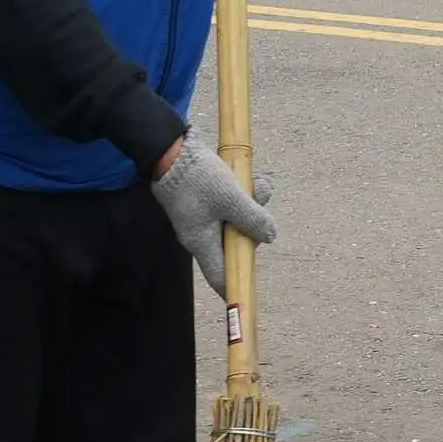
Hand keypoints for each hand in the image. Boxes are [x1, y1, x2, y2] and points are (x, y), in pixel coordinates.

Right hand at [147, 138, 276, 295]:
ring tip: (257, 185)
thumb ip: (252, 219)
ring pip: (236, 220)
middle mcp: (201, 234)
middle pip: (234, 244)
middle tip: (260, 207)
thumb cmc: (197, 178)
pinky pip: (231, 204)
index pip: (219, 276)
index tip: (250, 291)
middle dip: (253, 228)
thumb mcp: (231, 199)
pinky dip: (243, 193)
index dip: (236, 286)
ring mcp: (202, 217)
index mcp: (202, 243)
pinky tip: (251, 179)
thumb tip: (270, 236)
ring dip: (251, 204)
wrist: (172, 150)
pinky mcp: (205, 200)